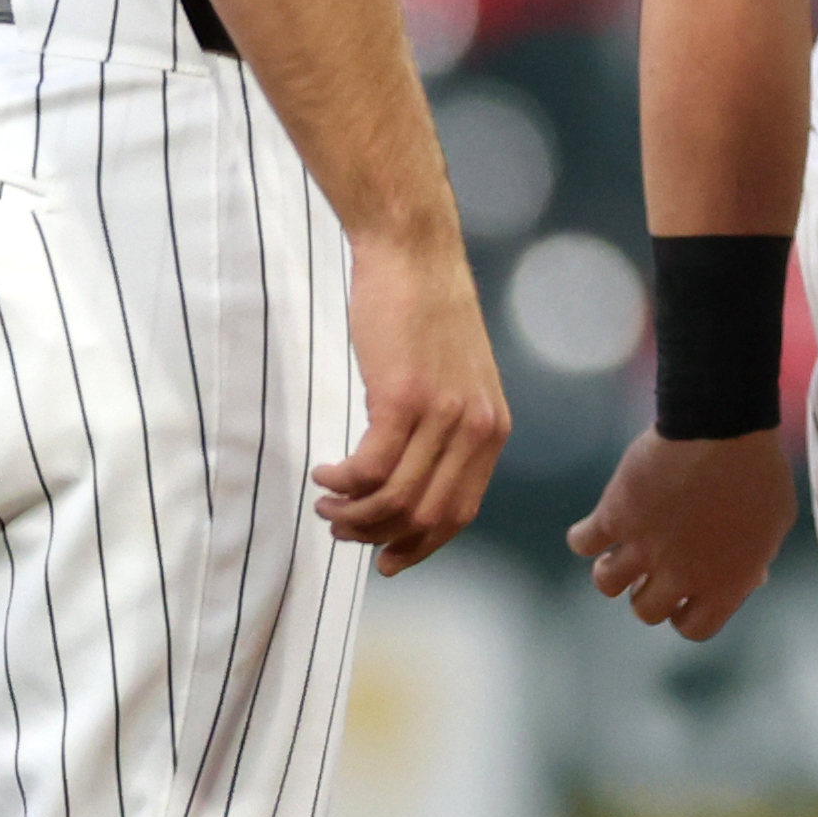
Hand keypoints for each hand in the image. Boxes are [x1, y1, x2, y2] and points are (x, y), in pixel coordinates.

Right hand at [315, 226, 510, 571]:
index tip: (386, 561)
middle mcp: (477, 429)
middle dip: (377, 536)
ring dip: (352, 513)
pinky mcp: (404, 398)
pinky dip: (341, 482)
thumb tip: (409, 483)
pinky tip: (325, 473)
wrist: (413, 255)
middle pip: (426, 516)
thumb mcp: (454, 381)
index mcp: (492, 430)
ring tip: (326, 502)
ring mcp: (443, 415)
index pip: (461, 512)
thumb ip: (445, 431)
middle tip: (340, 528)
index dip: (421, 545)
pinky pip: (369, 468)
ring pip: (395, 499)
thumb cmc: (424, 315)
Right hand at [565, 428, 796, 642]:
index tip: (685, 594)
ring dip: (612, 570)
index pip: (695, 628)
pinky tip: (597, 526)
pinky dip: (583, 537)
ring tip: (619, 550)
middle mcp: (682, 574)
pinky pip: (581, 543)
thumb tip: (751, 580)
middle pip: (646, 610)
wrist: (724, 427)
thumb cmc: (758, 470)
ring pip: (607, 583)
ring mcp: (645, 547)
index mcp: (726, 583)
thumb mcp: (776, 521)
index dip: (687, 612)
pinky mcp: (616, 516)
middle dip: (649, 592)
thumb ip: (757, 557)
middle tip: (654, 566)